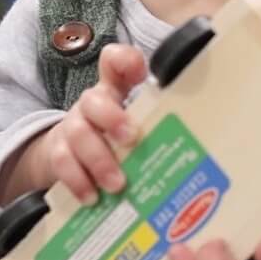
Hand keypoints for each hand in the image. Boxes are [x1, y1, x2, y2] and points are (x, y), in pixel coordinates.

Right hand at [1, 43, 146, 203]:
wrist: (68, 158)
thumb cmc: (114, 139)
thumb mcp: (137, 126)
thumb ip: (160, 124)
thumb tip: (203, 137)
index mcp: (114, 91)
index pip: (114, 62)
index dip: (125, 61)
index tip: (141, 73)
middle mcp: (91, 105)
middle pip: (93, 100)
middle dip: (112, 118)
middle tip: (132, 139)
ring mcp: (72, 127)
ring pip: (77, 134)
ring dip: (99, 160)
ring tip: (117, 185)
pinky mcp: (57, 152)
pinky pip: (62, 162)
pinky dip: (78, 181)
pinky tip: (93, 198)